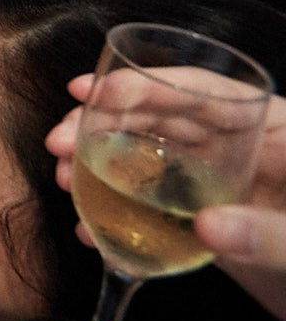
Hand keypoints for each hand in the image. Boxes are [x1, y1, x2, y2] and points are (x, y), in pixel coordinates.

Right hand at [47, 74, 285, 317]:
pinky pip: (156, 212)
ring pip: (149, 162)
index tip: (89, 90)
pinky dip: (117, 218)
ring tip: (61, 180)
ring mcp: (224, 190)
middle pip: (163, 122)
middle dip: (102, 125)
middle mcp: (243, 154)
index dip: (143, 85)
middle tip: (56, 144)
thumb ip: (270, 235)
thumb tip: (206, 228)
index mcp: (273, 134)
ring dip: (99, 167)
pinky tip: (88, 232)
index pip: (203, 93)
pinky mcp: (213, 227)